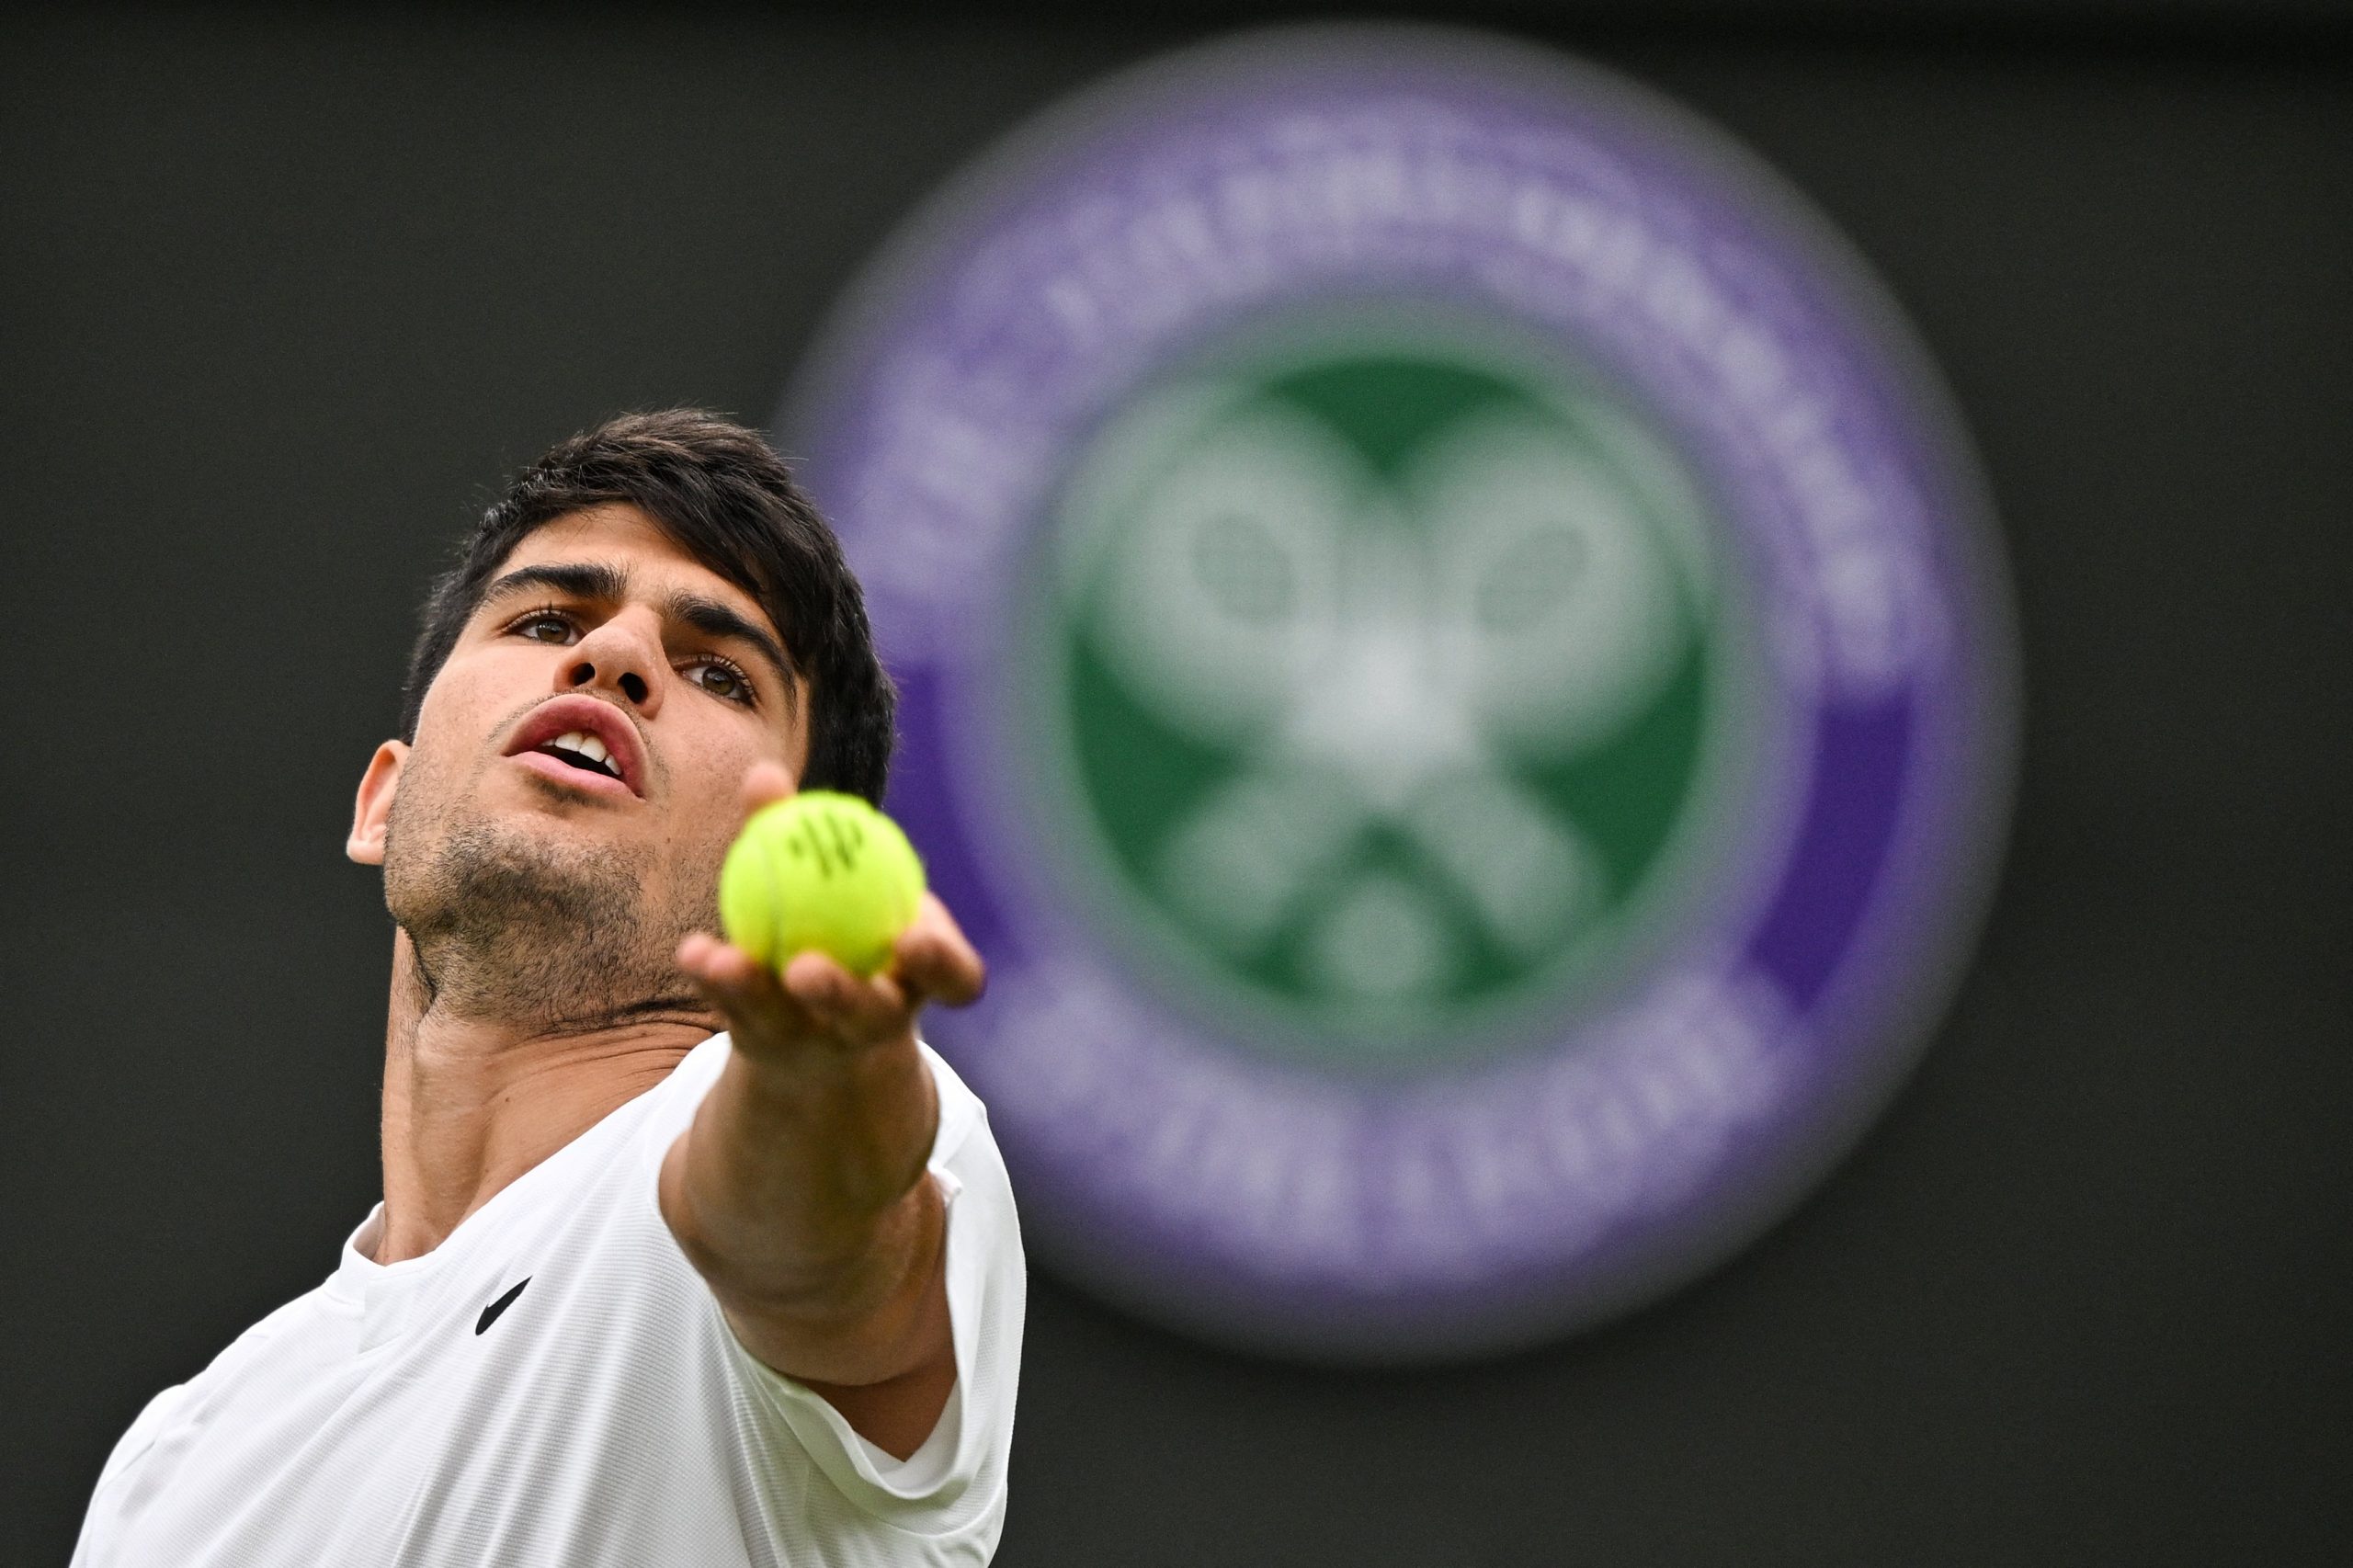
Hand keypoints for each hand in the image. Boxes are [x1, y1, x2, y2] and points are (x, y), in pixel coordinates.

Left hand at [674, 763, 984, 1066]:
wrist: (819, 1010)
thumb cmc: (849, 920)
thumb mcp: (845, 881)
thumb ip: (808, 832)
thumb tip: (763, 773)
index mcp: (921, 979)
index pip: (953, 979)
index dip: (941, 965)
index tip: (912, 938)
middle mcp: (879, 1019)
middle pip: (871, 1017)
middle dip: (841, 995)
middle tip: (806, 969)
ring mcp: (821, 1041)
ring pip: (792, 1024)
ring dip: (756, 992)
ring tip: (725, 961)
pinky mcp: (769, 1044)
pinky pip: (738, 1014)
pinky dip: (715, 981)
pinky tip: (693, 951)